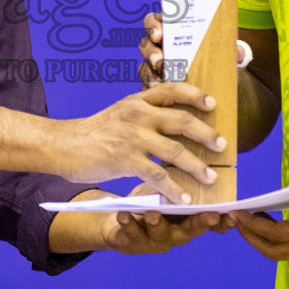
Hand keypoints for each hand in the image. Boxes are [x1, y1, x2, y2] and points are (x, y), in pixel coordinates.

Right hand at [54, 82, 226, 203]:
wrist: (65, 145)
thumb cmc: (96, 132)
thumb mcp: (121, 113)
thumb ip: (144, 113)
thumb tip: (175, 122)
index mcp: (138, 101)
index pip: (172, 90)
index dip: (195, 95)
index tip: (213, 104)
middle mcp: (138, 114)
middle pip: (181, 120)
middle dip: (206, 134)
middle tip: (222, 146)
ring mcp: (133, 137)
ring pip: (175, 151)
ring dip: (197, 166)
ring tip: (210, 178)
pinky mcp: (126, 159)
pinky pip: (157, 176)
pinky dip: (173, 188)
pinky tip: (183, 198)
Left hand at [103, 184, 229, 254]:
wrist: (118, 218)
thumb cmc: (151, 199)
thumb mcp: (170, 188)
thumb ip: (185, 179)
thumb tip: (203, 147)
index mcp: (190, 219)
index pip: (213, 222)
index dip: (225, 220)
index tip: (236, 212)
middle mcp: (177, 232)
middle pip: (193, 229)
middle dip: (202, 222)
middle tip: (212, 215)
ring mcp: (156, 240)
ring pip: (160, 233)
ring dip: (158, 224)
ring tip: (153, 214)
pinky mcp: (133, 242)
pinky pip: (131, 234)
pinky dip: (129, 224)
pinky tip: (124, 214)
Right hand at [138, 10, 248, 87]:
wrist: (220, 85)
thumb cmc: (219, 61)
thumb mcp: (227, 53)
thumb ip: (234, 50)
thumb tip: (238, 51)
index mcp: (172, 31)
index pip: (155, 21)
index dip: (153, 26)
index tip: (160, 34)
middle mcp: (160, 47)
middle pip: (146, 45)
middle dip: (151, 53)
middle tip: (160, 61)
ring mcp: (155, 68)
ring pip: (144, 67)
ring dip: (150, 74)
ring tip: (160, 82)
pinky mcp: (155, 86)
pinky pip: (148, 88)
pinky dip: (153, 91)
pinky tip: (160, 96)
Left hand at [230, 181, 288, 259]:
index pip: (278, 234)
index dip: (254, 225)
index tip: (237, 213)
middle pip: (274, 250)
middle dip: (250, 236)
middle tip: (234, 218)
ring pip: (281, 253)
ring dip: (260, 239)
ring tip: (246, 220)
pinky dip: (273, 238)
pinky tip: (268, 221)